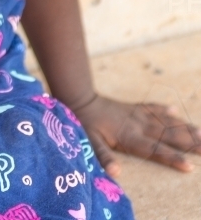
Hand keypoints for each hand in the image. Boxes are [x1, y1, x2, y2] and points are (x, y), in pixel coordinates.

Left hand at [75, 93, 200, 174]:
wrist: (80, 98)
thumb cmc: (85, 124)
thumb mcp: (90, 143)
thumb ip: (103, 156)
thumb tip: (116, 172)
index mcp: (130, 137)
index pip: (155, 150)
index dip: (172, 158)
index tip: (190, 166)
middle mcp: (138, 125)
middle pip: (167, 135)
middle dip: (189, 143)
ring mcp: (137, 115)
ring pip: (164, 122)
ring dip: (183, 127)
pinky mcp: (133, 107)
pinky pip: (151, 108)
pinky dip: (163, 109)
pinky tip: (174, 110)